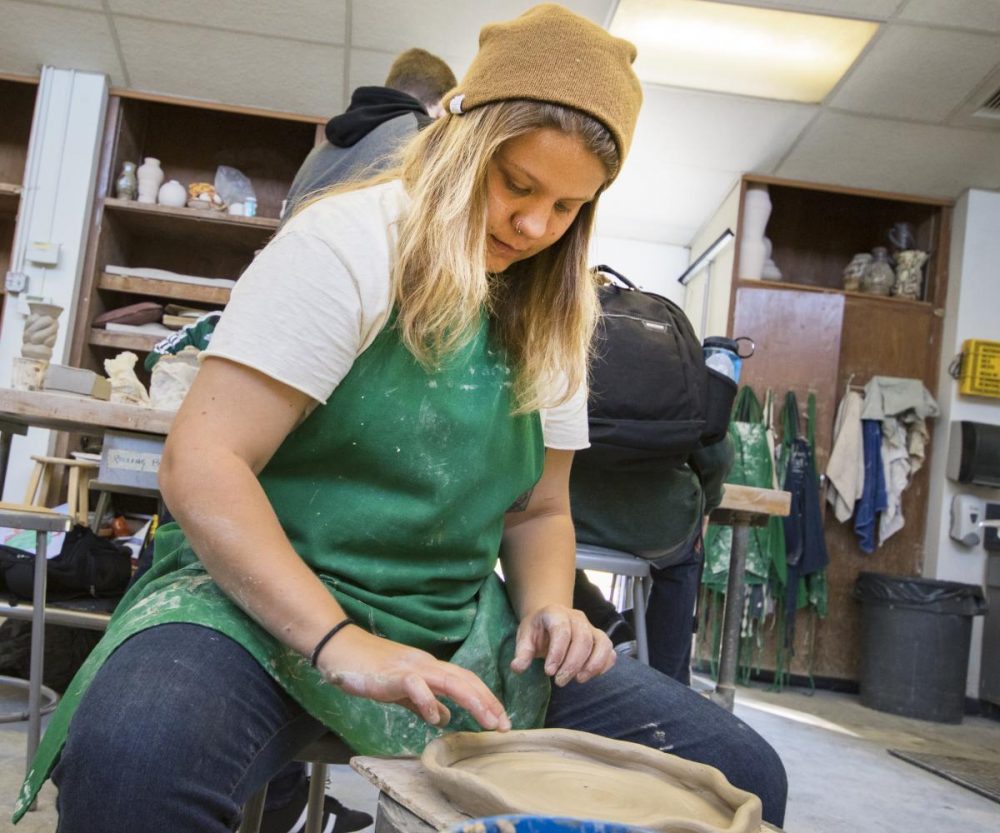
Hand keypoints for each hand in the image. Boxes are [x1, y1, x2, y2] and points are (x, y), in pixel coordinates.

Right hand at [316, 626, 510, 731]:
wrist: (339, 649)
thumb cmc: (368, 668)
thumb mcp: (401, 690)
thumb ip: (422, 702)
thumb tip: (444, 717)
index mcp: (429, 668)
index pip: (465, 681)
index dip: (485, 698)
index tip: (501, 720)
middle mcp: (425, 664)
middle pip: (465, 679)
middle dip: (488, 702)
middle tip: (504, 725)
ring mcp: (410, 667)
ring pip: (449, 680)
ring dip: (472, 700)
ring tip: (488, 721)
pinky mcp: (392, 674)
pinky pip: (414, 685)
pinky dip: (428, 700)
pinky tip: (436, 718)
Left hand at [509, 604, 615, 685]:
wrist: (551, 619)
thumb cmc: (537, 630)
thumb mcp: (525, 636)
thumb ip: (522, 652)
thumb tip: (518, 668)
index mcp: (556, 613)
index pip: (562, 631)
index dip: (557, 653)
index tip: (549, 672)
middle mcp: (577, 618)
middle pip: (583, 639)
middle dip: (572, 664)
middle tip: (560, 682)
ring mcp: (591, 627)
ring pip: (601, 643)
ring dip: (592, 665)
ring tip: (578, 680)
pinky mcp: (600, 639)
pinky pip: (610, 651)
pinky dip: (604, 665)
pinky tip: (590, 676)